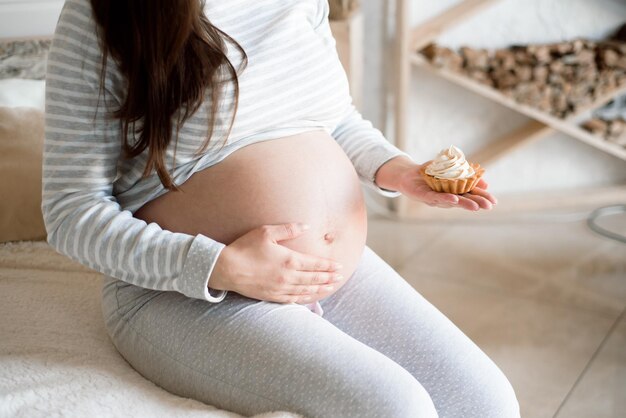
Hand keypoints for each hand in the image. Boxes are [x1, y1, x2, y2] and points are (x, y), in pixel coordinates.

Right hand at [208, 223, 343, 303]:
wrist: (226, 268)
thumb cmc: (245, 248)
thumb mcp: (266, 232)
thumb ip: (288, 229)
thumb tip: (306, 226)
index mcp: (289, 260)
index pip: (315, 264)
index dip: (328, 266)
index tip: (339, 266)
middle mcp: (288, 276)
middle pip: (314, 278)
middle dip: (329, 278)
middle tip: (340, 277)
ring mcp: (280, 288)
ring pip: (306, 290)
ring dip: (320, 289)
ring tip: (331, 287)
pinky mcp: (272, 295)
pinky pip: (293, 299)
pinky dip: (305, 298)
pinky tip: (310, 296)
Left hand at [375, 156, 496, 210]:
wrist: (409, 174)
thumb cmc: (431, 173)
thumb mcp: (451, 171)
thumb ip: (467, 175)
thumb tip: (484, 183)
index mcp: (455, 191)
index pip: (471, 195)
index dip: (482, 197)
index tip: (494, 201)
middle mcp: (447, 197)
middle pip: (464, 200)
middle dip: (476, 203)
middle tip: (488, 206)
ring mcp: (436, 198)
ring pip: (452, 201)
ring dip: (463, 203)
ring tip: (475, 206)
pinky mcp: (424, 196)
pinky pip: (435, 197)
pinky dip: (445, 198)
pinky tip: (454, 199)